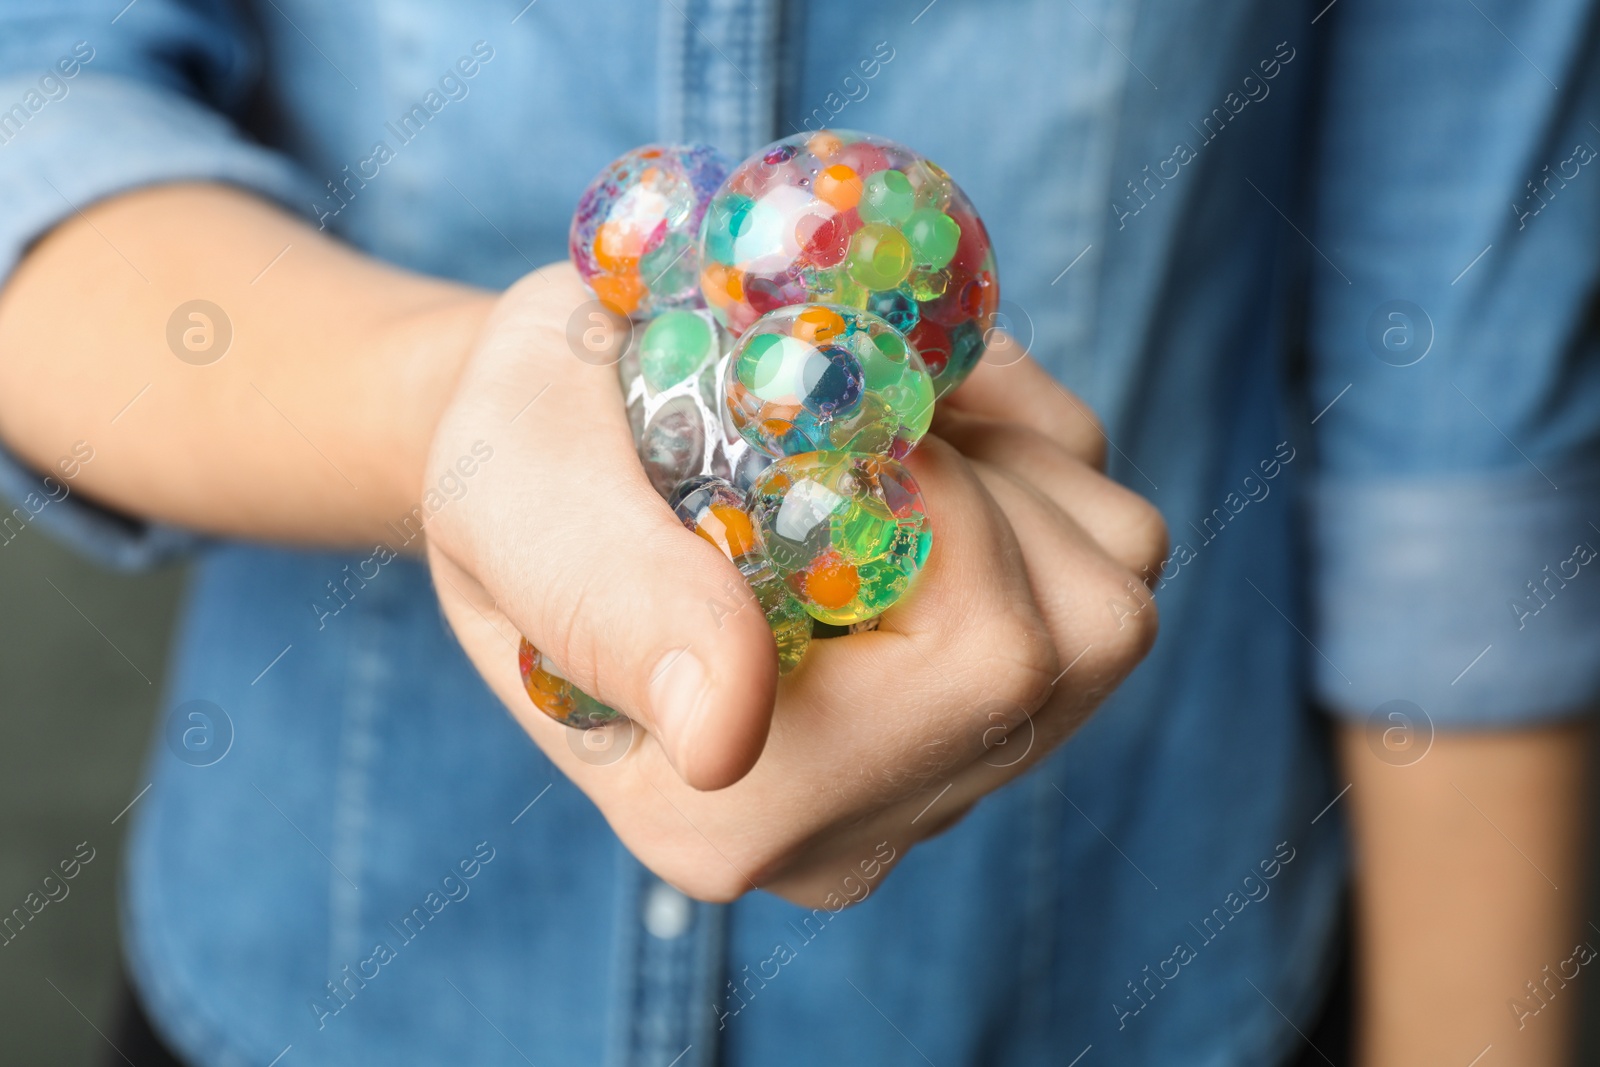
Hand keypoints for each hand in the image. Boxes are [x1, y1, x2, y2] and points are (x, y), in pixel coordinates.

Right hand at [425, 266, 1166, 905]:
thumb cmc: (520, 455)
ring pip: (1110, 603)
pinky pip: (1112, 565)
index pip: (981, 662)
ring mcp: (940, 780)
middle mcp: (851, 828)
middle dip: (987, 482)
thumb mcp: (516, 491)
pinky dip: (1037, 472)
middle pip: (1076, 640)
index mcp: (727, 813)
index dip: (942, 498)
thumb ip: (611, 608)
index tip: (820, 415)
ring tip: (868, 444)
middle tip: (844, 419)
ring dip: (1018, 475)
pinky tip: (914, 463)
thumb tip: (724, 741)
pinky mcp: (994, 721)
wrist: (552, 445)